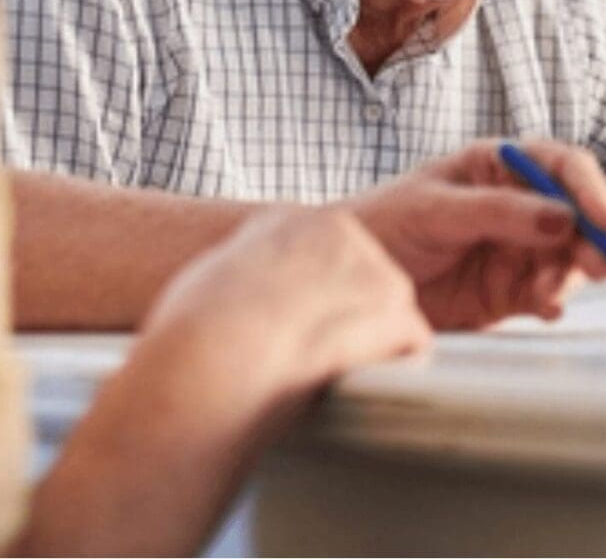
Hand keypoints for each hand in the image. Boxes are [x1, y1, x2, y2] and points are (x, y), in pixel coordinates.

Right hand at [137, 208, 429, 413]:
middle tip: (311, 359)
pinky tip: (359, 387)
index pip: (325, 254)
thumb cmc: (194, 336)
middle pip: (364, 280)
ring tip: (326, 375)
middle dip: (347, 320)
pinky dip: (394, 370)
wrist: (211, 360)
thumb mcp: (211, 281)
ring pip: (388, 314)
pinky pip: (412, 345)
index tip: (290, 332)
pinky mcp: (395, 313)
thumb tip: (261, 299)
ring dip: (370, 345)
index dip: (311, 300)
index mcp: (291, 219)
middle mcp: (340, 231)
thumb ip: (251, 275)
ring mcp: (374, 269)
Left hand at [344, 139, 605, 328]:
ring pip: (569, 258)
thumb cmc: (380, 225)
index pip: (562, 167)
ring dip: (571, 274)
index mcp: (500, 167)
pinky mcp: (509, 292)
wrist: (342, 282)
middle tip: (597, 265)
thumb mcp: (433, 209)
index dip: (592, 190)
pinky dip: (553, 301)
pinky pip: (547, 293)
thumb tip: (562, 216)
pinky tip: (544, 308)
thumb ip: (496, 211)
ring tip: (548, 293)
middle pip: (577, 216)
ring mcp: (517, 250)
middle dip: (593, 239)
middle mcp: (519, 205)